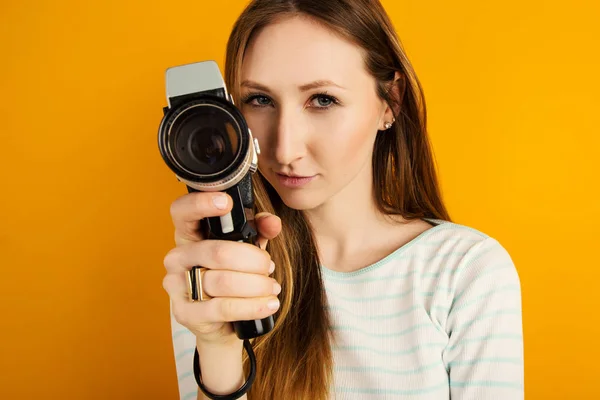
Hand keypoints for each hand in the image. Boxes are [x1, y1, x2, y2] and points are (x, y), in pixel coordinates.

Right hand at [162, 191, 281, 346]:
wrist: (222, 323)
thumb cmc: (231, 276)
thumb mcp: (247, 249)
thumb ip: (260, 230)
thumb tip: (272, 222)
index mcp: (188, 235)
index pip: (182, 212)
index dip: (201, 204)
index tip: (226, 203)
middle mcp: (177, 257)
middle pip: (217, 252)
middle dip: (253, 260)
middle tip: (269, 267)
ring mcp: (177, 286)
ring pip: (222, 281)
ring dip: (256, 285)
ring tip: (272, 287)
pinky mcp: (185, 313)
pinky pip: (222, 308)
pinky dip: (252, 306)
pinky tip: (268, 304)